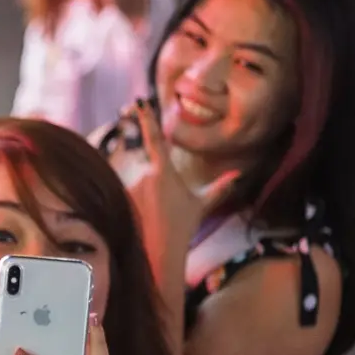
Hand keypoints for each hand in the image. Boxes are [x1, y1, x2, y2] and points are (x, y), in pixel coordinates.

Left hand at [116, 99, 239, 252]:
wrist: (160, 252)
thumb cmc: (182, 228)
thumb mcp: (201, 206)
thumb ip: (219, 188)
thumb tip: (238, 175)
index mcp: (164, 171)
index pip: (154, 138)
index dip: (146, 118)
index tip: (139, 101)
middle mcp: (143, 174)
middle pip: (140, 166)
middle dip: (146, 180)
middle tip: (156, 204)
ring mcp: (127, 186)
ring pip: (129, 180)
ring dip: (136, 194)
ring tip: (146, 215)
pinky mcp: (116, 198)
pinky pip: (118, 191)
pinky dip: (124, 201)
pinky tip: (132, 218)